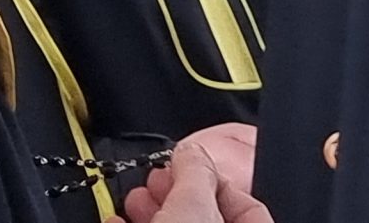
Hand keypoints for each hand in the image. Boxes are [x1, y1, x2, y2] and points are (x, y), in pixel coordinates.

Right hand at [117, 136, 270, 222]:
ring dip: (154, 209)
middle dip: (178, 192)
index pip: (249, 205)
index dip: (216, 179)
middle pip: (206, 214)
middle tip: (158, 178)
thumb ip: (196, 170)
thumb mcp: (192, 203)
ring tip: (136, 197)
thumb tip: (191, 153)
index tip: (190, 166)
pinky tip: (119, 219)